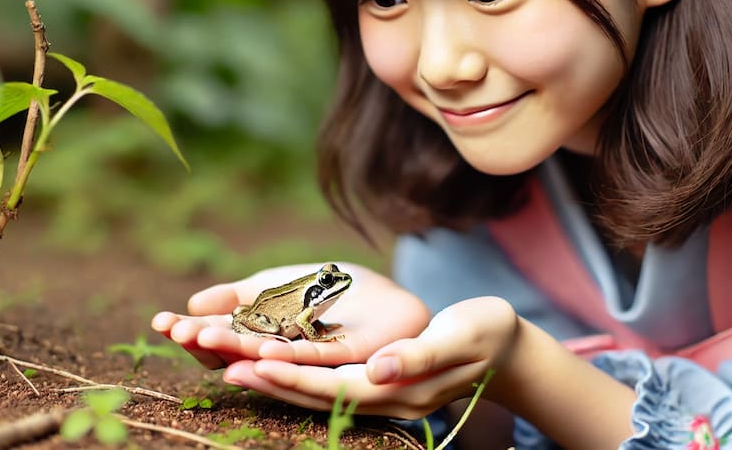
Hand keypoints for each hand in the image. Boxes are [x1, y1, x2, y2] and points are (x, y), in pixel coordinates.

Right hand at [151, 262, 431, 368]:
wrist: (392, 300)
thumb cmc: (335, 296)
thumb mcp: (281, 286)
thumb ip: (241, 295)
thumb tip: (194, 301)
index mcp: (264, 336)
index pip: (221, 335)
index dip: (191, 330)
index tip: (159, 322)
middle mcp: (281, 353)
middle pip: (237, 351)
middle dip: (205, 342)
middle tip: (177, 332)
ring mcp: (310, 358)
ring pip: (267, 358)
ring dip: (235, 350)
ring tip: (204, 339)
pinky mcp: (343, 356)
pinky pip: (311, 361)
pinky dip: (285, 358)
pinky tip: (262, 351)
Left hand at [221, 296, 519, 419]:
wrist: (506, 347)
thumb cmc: (486, 333)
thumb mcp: (460, 335)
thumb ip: (419, 354)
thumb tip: (377, 369)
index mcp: (402, 390)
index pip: (337, 388)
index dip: (295, 376)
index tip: (256, 362)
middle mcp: (386, 400)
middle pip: (319, 396)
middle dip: (272, 382)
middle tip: (224, 366)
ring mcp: (382, 395)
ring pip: (320, 393)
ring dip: (277, 381)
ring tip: (235, 365)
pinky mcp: (379, 383)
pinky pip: (330, 381)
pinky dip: (298, 373)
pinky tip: (273, 360)